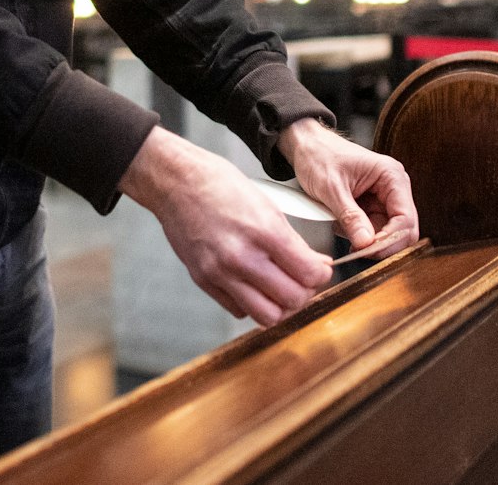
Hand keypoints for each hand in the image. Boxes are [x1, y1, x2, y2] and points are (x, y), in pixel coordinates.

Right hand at [119, 127, 334, 326]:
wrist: (176, 182)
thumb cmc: (221, 186)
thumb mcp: (267, 206)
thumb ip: (293, 242)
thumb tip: (317, 266)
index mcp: (264, 232)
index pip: (310, 275)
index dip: (321, 275)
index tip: (319, 270)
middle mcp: (242, 257)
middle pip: (292, 300)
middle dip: (304, 293)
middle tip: (301, 281)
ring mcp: (220, 272)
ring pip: (267, 316)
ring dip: (279, 306)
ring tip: (278, 289)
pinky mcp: (203, 280)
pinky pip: (239, 310)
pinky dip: (251, 304)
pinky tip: (252, 285)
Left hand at [277, 118, 418, 258]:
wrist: (306, 147)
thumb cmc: (319, 156)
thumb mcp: (331, 188)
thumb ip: (350, 217)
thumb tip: (366, 243)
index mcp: (391, 176)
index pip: (405, 218)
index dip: (391, 239)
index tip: (369, 250)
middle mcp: (394, 188)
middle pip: (401, 230)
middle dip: (379, 243)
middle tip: (355, 249)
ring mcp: (383, 199)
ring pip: (386, 234)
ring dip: (364, 239)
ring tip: (339, 226)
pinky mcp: (371, 207)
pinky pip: (371, 231)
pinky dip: (356, 234)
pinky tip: (339, 224)